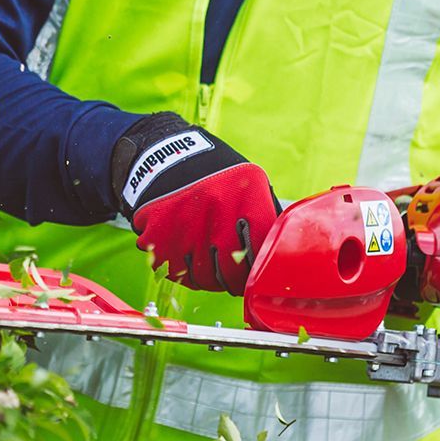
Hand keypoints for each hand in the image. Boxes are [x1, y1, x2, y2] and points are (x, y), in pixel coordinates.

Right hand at [110, 113, 278, 293]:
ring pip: (203, 278)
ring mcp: (185, 226)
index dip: (258, 273)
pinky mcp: (157, 238)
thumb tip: (282, 257)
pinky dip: (184, 272)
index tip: (255, 276)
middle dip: (235, 281)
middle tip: (233, 276)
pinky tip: (188, 255)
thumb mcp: (252, 187)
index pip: (260, 254)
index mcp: (246, 197)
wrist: (169, 160)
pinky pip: (177, 274)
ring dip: (209, 278)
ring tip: (209, 262)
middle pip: (231, 273)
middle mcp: (216, 211)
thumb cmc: (220, 180)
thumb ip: (268, 219)